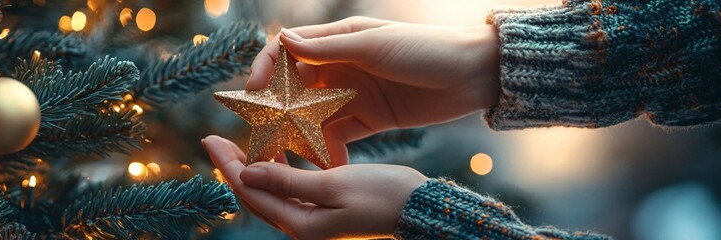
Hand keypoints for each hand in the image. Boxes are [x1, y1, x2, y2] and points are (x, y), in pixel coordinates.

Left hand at [202, 135, 428, 238]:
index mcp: (300, 224)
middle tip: (214, 139)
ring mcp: (312, 220)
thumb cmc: (381, 195)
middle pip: (255, 194)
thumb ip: (288, 179)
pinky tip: (274, 151)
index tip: (209, 138)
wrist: (418, 209)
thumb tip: (247, 173)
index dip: (228, 165)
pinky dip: (277, 170)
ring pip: (271, 192)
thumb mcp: (333, 184)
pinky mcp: (324, 210)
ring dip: (254, 167)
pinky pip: (289, 189)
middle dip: (233, 166)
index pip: (251, 192)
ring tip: (239, 142)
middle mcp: (301, 226)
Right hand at [248, 17, 499, 165]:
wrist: (475, 74)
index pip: (287, 51)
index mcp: (338, 40)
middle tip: (266, 135)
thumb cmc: (427, 50)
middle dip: (276, 111)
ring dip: (298, 135)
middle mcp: (340, 66)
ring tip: (288, 157)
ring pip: (312, 115)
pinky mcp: (369, 119)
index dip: (265, 69)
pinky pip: (338, 136)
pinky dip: (327, 150)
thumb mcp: (376, 46)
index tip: (254, 93)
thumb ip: (329, 48)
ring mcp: (353, 94)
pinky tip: (325, 164)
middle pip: (294, 88)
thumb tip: (282, 42)